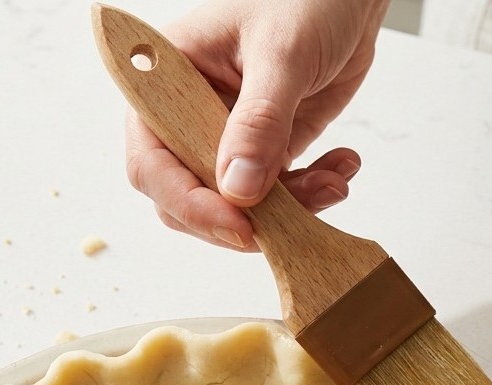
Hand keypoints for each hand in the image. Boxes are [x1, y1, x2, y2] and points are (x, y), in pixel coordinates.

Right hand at [125, 0, 388, 249]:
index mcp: (169, 80)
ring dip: (288, 211)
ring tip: (334, 183)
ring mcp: (229, 134)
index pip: (151, 160)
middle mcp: (190, 114)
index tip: (238, 224)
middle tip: (293, 222)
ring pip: (237, 205)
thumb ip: (259, 121)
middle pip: (187, 197)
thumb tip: (237, 188)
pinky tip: (341, 168)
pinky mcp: (269, 146)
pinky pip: (278, 194)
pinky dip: (310, 195)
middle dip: (242, 218)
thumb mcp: (281, 54)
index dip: (188, 201)